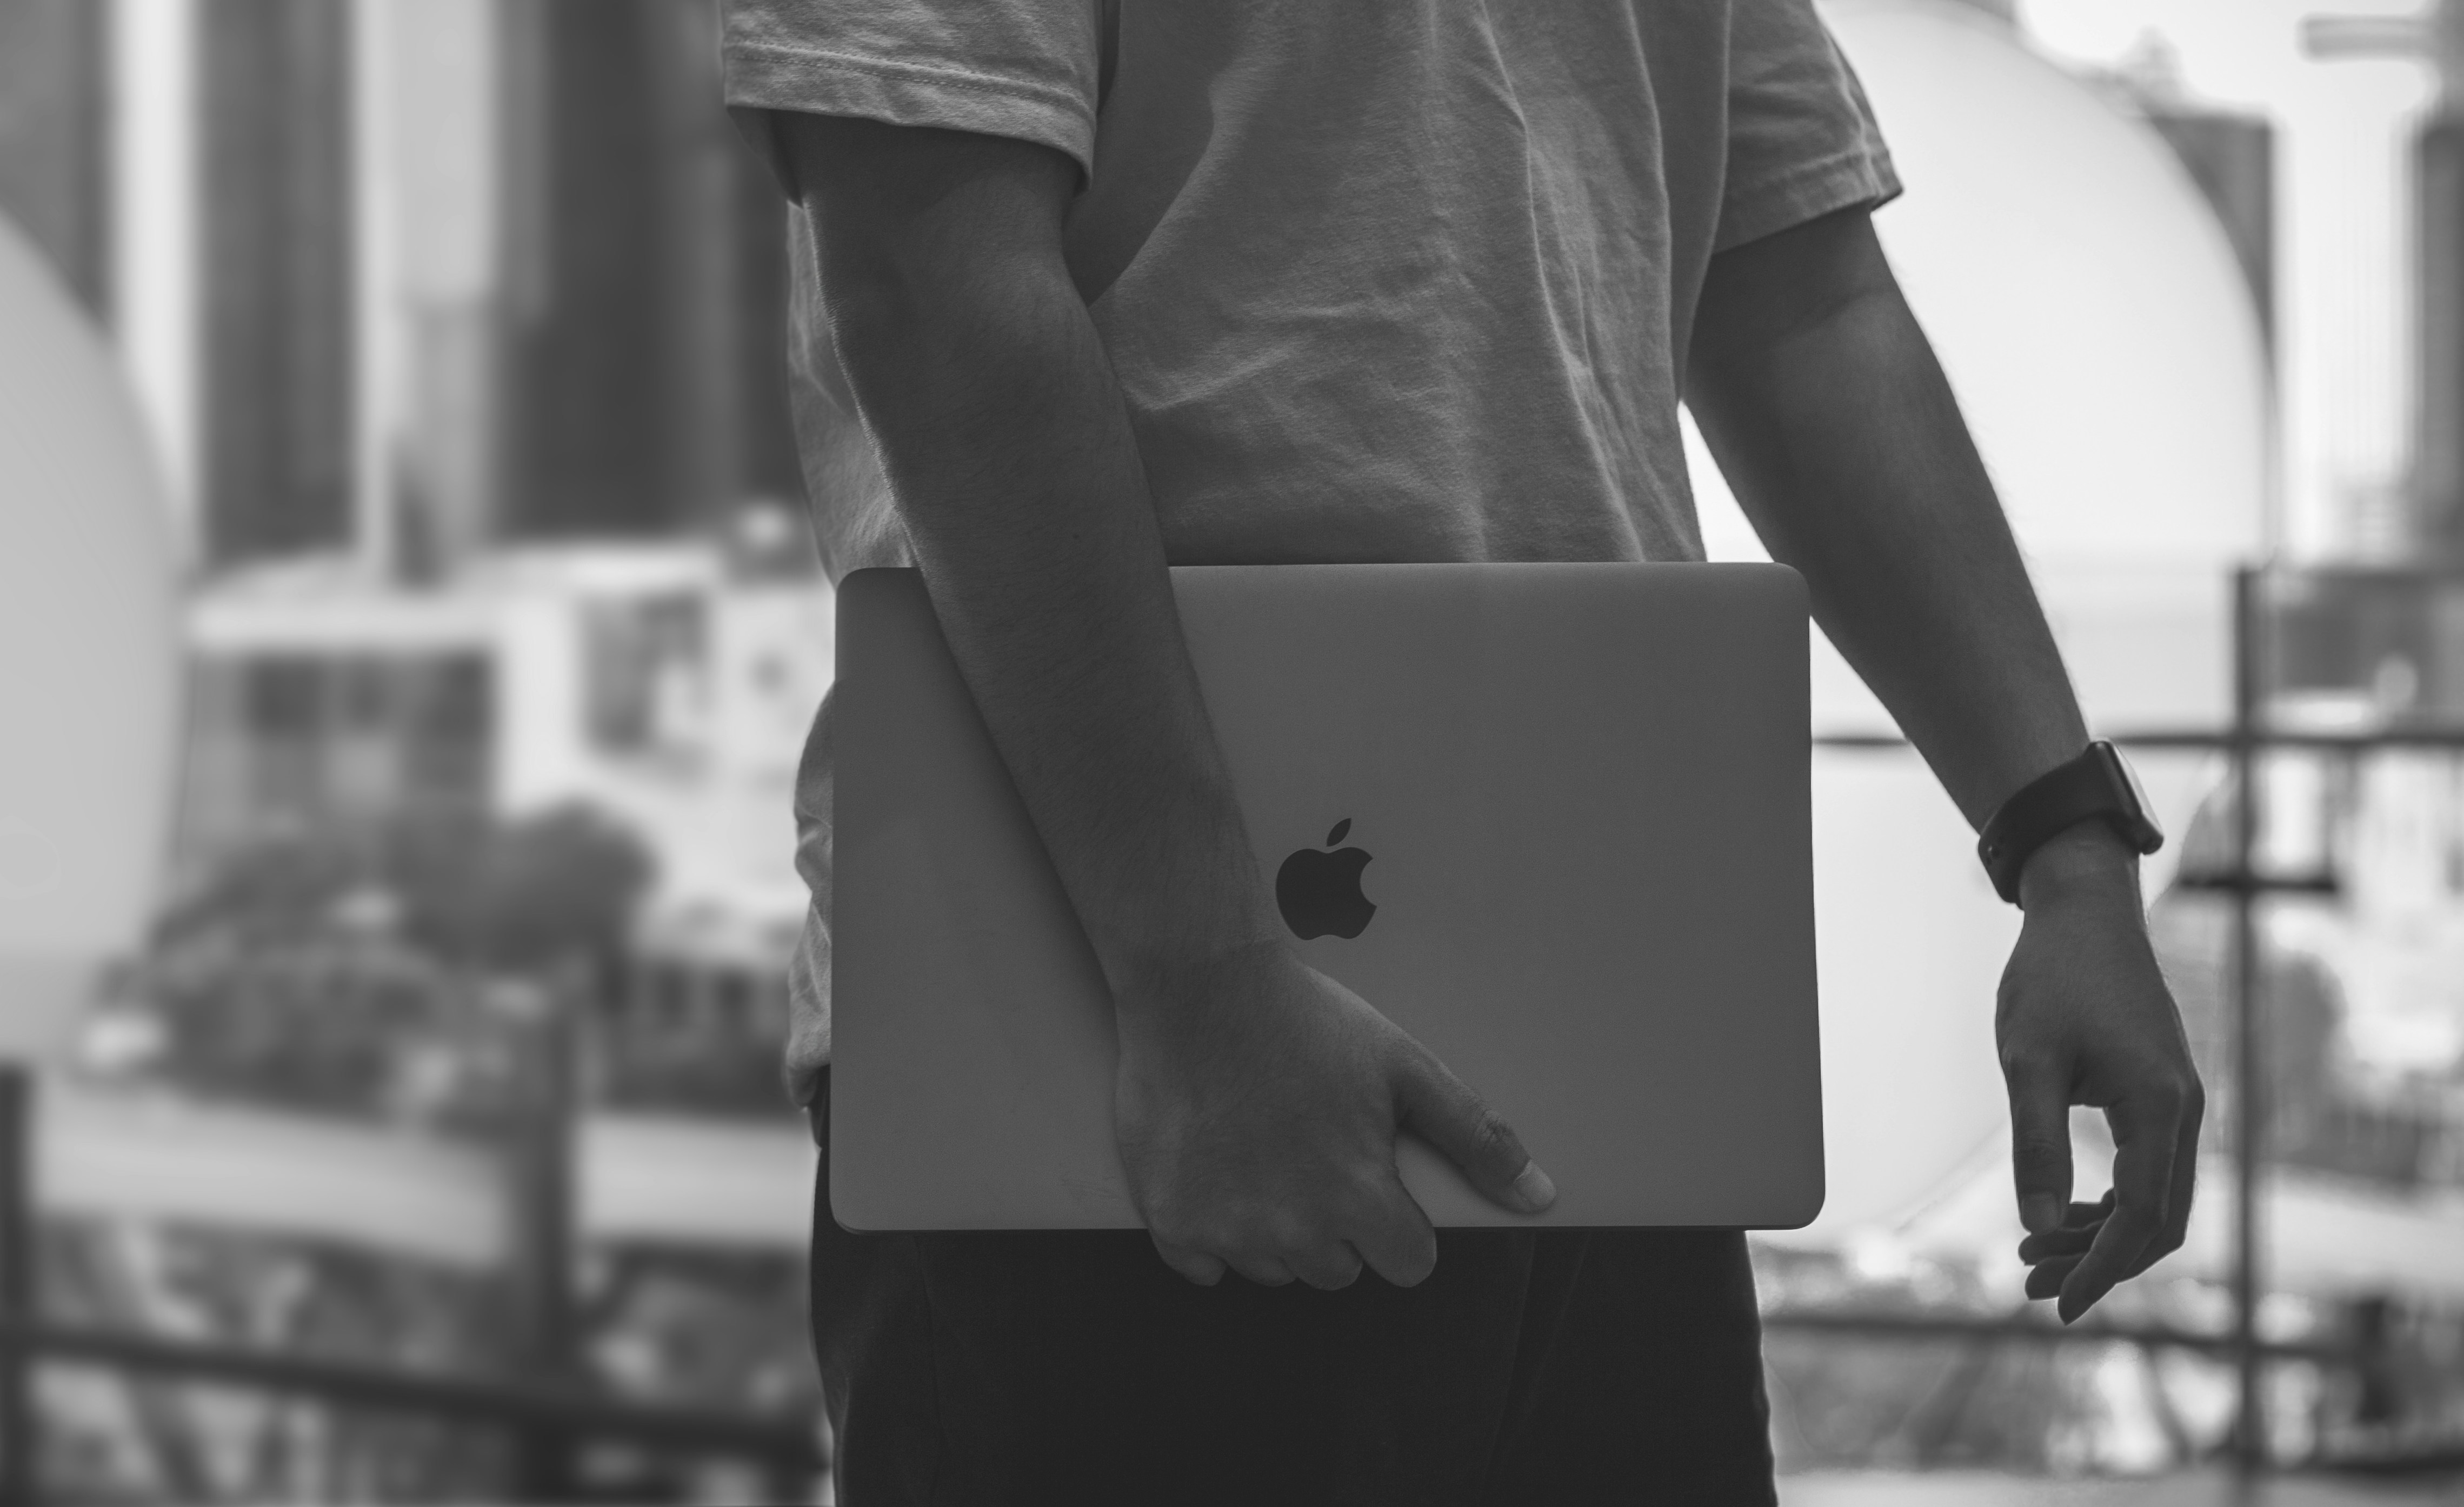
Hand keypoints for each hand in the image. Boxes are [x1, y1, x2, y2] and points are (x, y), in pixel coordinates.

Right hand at [1114, 943, 1555, 1289]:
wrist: (1200, 986)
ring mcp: (1226, 1229)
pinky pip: (1204, 1266)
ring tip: (1264, 1151)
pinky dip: (1212, 1231)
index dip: (1399, 1223)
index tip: (1373, 1178)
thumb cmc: (1307, 1022)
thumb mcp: (1406, 1067)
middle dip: (1336, 1224)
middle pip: (1338, 1270)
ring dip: (1275, 1227)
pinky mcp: (1170, 1220)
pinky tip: (1220, 1170)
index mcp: (1356, 1197)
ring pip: (1274, 1268)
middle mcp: (1292, 1229)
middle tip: (1314, 1152)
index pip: (1407, 1265)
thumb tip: (1539, 1195)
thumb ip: (1476, 1137)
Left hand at [1998, 827, 2203, 1321]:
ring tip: (2032, 1255)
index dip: (2101, 1268)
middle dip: (2098, 1262)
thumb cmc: (2051, 978)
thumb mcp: (2028, 1061)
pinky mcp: (2163, 1094)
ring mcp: (2179, 1102)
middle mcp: (2185, 1111)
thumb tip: (2040, 1226)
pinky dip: (2112, 1201)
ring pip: (2156, 1198)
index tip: (2057, 1303)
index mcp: (2160, 1106)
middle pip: (2158, 1220)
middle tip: (2030, 1285)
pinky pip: (2151, 1169)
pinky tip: (2066, 1212)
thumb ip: (2037, 1144)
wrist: (2083, 913)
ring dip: (2100, 1235)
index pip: (2143, 1217)